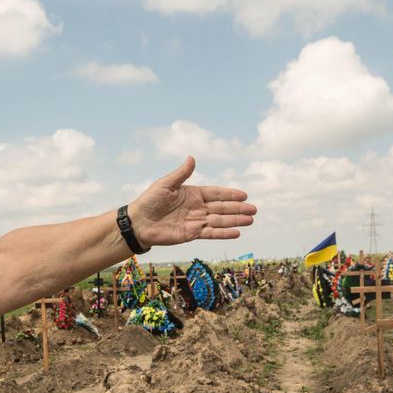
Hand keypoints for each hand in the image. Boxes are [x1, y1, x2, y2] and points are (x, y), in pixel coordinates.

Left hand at [128, 157, 255, 247]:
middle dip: (238, 208)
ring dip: (235, 220)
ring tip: (250, 220)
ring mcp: (196, 221)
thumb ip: (181, 174)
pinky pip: (210, 233)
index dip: (230, 194)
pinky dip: (223, 233)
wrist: (139, 223)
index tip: (244, 195)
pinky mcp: (191, 234)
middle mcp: (197, 208)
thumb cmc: (149, 201)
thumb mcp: (165, 184)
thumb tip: (192, 158)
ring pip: (219, 221)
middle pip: (222, 207)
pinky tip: (236, 232)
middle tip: (254, 209)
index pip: (216, 193)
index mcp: (193, 194)